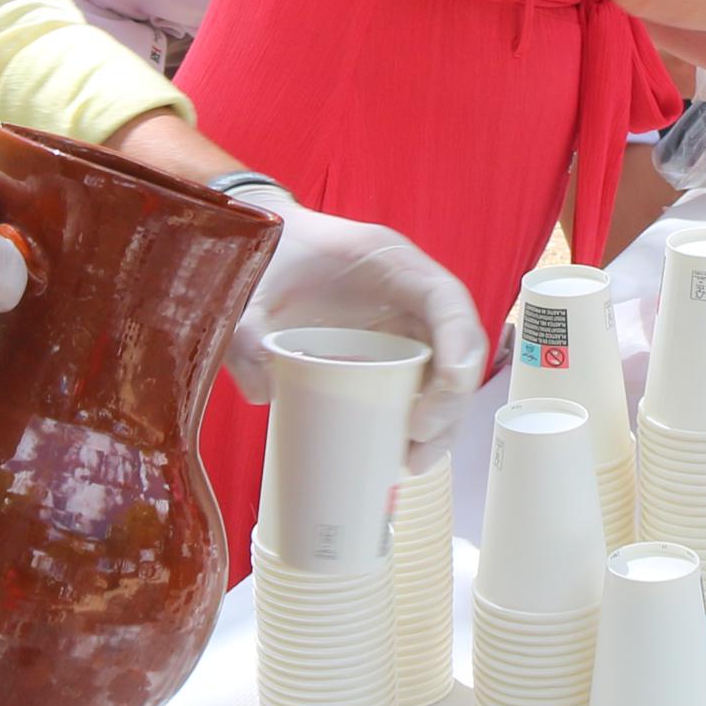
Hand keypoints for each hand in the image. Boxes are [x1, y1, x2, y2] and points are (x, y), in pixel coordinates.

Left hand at [224, 188, 490, 453]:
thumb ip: (246, 329)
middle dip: (450, 402)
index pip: (446, 301)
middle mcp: (412, 292)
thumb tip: (262, 390)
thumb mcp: (254, 286)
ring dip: (443, 419)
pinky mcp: (394, 345)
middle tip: (417, 447)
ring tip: (413, 461)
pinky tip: (402, 449)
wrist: (270, 243)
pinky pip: (423, 381)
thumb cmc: (273, 254)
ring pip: (447, 371)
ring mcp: (407, 320)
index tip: (437, 400)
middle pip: (459, 347)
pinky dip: (421, 416)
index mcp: (391, 263)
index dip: (457, 349)